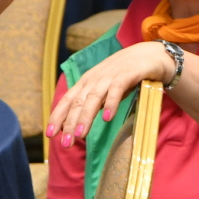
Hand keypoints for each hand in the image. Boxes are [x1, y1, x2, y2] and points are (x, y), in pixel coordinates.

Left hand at [47, 42, 172, 147]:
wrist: (148, 54)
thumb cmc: (123, 74)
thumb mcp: (103, 88)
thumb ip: (91, 103)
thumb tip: (75, 125)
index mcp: (86, 82)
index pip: (68, 100)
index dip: (58, 116)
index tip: (50, 134)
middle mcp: (95, 79)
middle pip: (78, 102)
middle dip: (70, 123)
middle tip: (66, 143)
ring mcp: (110, 76)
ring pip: (94, 98)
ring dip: (86, 116)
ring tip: (81, 135)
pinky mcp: (126, 75)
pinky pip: (116, 90)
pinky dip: (110, 103)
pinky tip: (107, 118)